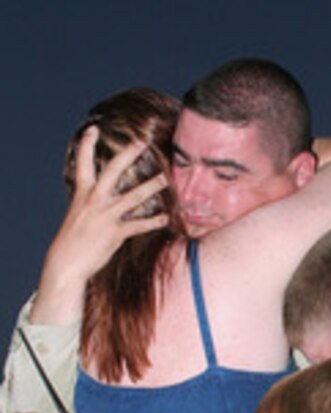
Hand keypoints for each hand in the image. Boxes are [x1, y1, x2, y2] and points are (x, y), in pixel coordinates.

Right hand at [31, 126, 169, 323]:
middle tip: (142, 142)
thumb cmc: (73, 242)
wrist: (66, 263)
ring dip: (151, 186)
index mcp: (82, 194)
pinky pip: (138, 225)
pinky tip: (164, 218)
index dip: (86, 145)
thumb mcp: (78, 217)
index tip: (93, 129)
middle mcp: (94, 200)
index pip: (83, 163)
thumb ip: (90, 206)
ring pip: (132, 196)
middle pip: (112, 170)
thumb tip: (100, 202)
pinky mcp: (114, 233)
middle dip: (127, 154)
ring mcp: (105, 216)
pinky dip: (152, 222)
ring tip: (165, 179)